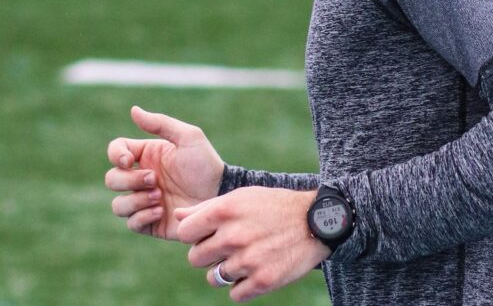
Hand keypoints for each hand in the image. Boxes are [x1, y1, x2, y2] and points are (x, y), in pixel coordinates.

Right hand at [105, 106, 224, 239]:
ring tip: (159, 198)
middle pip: (112, 179)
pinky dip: (142, 216)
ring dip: (135, 201)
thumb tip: (133, 110)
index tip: (128, 161)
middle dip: (129, 181)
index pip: (116, 151)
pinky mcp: (152, 223)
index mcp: (146, 156)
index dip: (115, 155)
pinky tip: (162, 211)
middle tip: (154, 180)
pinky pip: (132, 223)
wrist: (221, 195)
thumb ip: (160, 123)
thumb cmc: (207, 164)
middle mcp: (141, 179)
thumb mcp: (188, 138)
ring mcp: (145, 202)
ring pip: (117, 205)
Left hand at [175, 187, 329, 302]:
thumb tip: (177, 217)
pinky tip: (254, 270)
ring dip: (224, 271)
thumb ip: (206, 208)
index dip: (195, 234)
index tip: (207, 232)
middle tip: (226, 246)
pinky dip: (242, 286)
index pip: (185, 233)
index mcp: (224, 211)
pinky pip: (235, 293)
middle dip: (207, 254)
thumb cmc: (272, 206)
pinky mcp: (263, 281)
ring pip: (213, 278)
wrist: (315, 221)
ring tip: (242, 258)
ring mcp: (248, 261)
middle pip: (195, 258)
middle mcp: (233, 236)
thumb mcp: (240, 198)